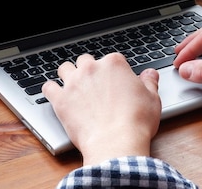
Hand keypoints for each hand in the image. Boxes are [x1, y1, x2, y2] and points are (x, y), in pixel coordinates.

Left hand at [42, 53, 160, 165]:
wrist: (116, 142)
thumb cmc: (136, 122)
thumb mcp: (152, 99)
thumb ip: (149, 82)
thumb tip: (150, 74)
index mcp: (114, 64)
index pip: (111, 59)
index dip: (113, 71)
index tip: (114, 82)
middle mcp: (91, 68)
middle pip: (85, 61)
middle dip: (89, 70)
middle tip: (94, 85)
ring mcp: (74, 82)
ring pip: (64, 68)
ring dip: (68, 75)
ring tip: (73, 87)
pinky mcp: (60, 100)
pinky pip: (48, 87)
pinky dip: (51, 90)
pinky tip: (56, 95)